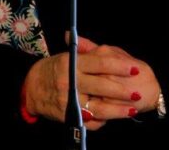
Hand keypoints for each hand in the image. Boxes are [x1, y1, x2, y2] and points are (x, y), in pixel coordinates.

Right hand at [22, 35, 159, 129]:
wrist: (31, 88)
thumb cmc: (53, 69)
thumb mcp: (67, 56)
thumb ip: (87, 52)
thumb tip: (105, 48)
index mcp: (72, 63)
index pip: (100, 63)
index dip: (119, 66)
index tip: (134, 69)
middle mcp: (70, 81)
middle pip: (102, 86)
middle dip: (122, 90)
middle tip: (137, 93)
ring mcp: (68, 100)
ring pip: (98, 107)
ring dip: (117, 110)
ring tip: (131, 110)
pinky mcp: (66, 115)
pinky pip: (88, 121)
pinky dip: (101, 121)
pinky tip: (112, 119)